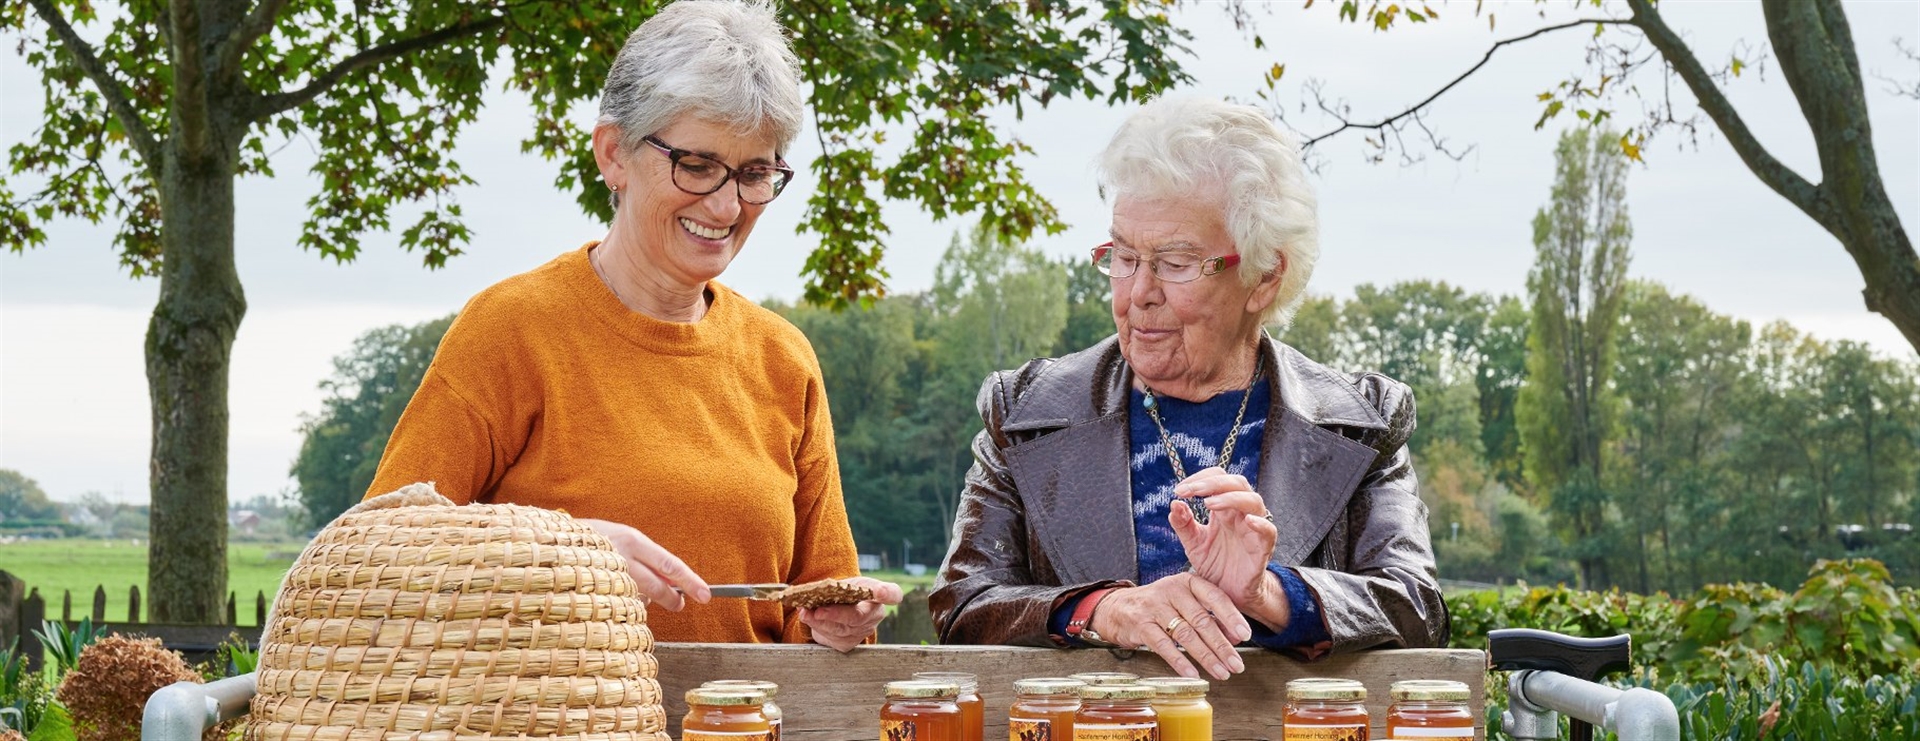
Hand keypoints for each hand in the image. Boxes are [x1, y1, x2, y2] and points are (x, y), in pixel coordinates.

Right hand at [580, 518, 709, 609]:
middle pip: (657, 586)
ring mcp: (605, 575)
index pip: (670, 565)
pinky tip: (610, 592)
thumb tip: (675, 582)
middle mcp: (621, 557)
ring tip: (627, 587)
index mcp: (633, 541)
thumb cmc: (595, 541)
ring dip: (641, 599)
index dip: (690, 581)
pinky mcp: (592, 590)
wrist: (552, 541)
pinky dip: (622, 602)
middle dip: (672, 599)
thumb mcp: (625, 541)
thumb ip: (649, 560)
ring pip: (637, 597)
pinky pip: (618, 604)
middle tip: (678, 604)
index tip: (706, 595)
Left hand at [799, 576, 903, 651]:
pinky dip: (816, 627)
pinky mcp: (847, 644)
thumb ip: (841, 584)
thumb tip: (817, 590)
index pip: (892, 594)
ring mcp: (862, 632)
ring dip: (820, 622)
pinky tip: (808, 618)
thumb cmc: (846, 591)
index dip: (888, 594)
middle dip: (836, 614)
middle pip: (857, 617)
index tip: (880, 591)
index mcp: (879, 593)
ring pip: (840, 630)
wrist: (839, 608)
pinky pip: (831, 638)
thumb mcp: (850, 582)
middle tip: (819, 611)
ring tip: (806, 613)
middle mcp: (874, 615)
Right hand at [1087, 574, 1250, 680]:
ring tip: (1221, 672)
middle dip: (1222, 646)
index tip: (1245, 635)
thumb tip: (1236, 637)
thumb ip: (1210, 616)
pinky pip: (1164, 645)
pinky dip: (1180, 661)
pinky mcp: (1141, 624)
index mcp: (1187, 582)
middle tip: (1236, 664)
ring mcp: (1155, 607)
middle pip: (1202, 620)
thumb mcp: (1184, 603)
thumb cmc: (1158, 606)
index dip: (1232, 617)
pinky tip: (1192, 673)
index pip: (1215, 597)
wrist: (1117, 607)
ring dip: (1206, 657)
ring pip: (1185, 634)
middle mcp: (1172, 591)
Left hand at [1170, 467, 1282, 615]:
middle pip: (1237, 483)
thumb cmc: (1215, 566)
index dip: (1200, 478)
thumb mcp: (1193, 544)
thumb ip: (1183, 524)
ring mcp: (1253, 529)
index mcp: (1224, 509)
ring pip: (1253, 501)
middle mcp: (1240, 514)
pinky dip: (1260, 523)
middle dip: (1213, 483)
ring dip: (1231, 497)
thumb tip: (1174, 503)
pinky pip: (1269, 531)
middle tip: (1191, 490)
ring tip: (1208, 504)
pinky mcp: (1263, 548)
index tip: (1179, 490)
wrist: (1228, 595)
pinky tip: (1247, 520)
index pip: (1218, 479)